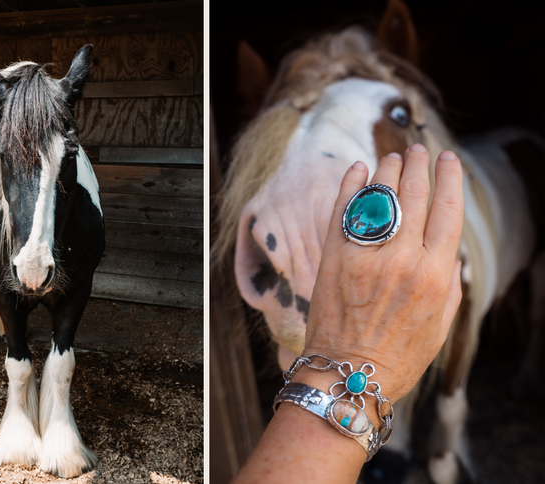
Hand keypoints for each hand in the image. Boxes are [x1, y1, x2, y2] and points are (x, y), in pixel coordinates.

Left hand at [297, 144, 463, 401]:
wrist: (348, 375)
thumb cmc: (397, 356)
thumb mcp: (440, 324)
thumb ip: (447, 282)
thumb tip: (446, 249)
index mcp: (434, 275)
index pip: (447, 210)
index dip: (448, 178)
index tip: (447, 159)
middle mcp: (402, 260)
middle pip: (414, 195)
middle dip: (417, 165)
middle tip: (416, 151)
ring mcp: (365, 257)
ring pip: (379, 197)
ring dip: (387, 170)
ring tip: (392, 158)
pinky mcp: (333, 259)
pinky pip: (343, 211)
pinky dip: (350, 185)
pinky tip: (358, 170)